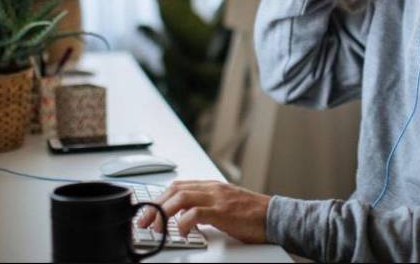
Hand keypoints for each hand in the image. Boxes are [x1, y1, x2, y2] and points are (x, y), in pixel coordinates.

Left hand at [136, 180, 270, 243]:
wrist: (275, 216)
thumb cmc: (253, 214)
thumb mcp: (225, 205)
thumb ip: (206, 206)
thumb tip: (185, 217)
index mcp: (211, 186)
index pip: (177, 186)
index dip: (159, 199)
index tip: (147, 212)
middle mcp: (212, 188)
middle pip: (174, 190)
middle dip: (155, 206)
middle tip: (144, 222)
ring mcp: (217, 198)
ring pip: (181, 198)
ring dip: (163, 213)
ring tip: (156, 228)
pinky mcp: (223, 212)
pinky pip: (196, 213)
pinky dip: (182, 222)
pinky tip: (180, 232)